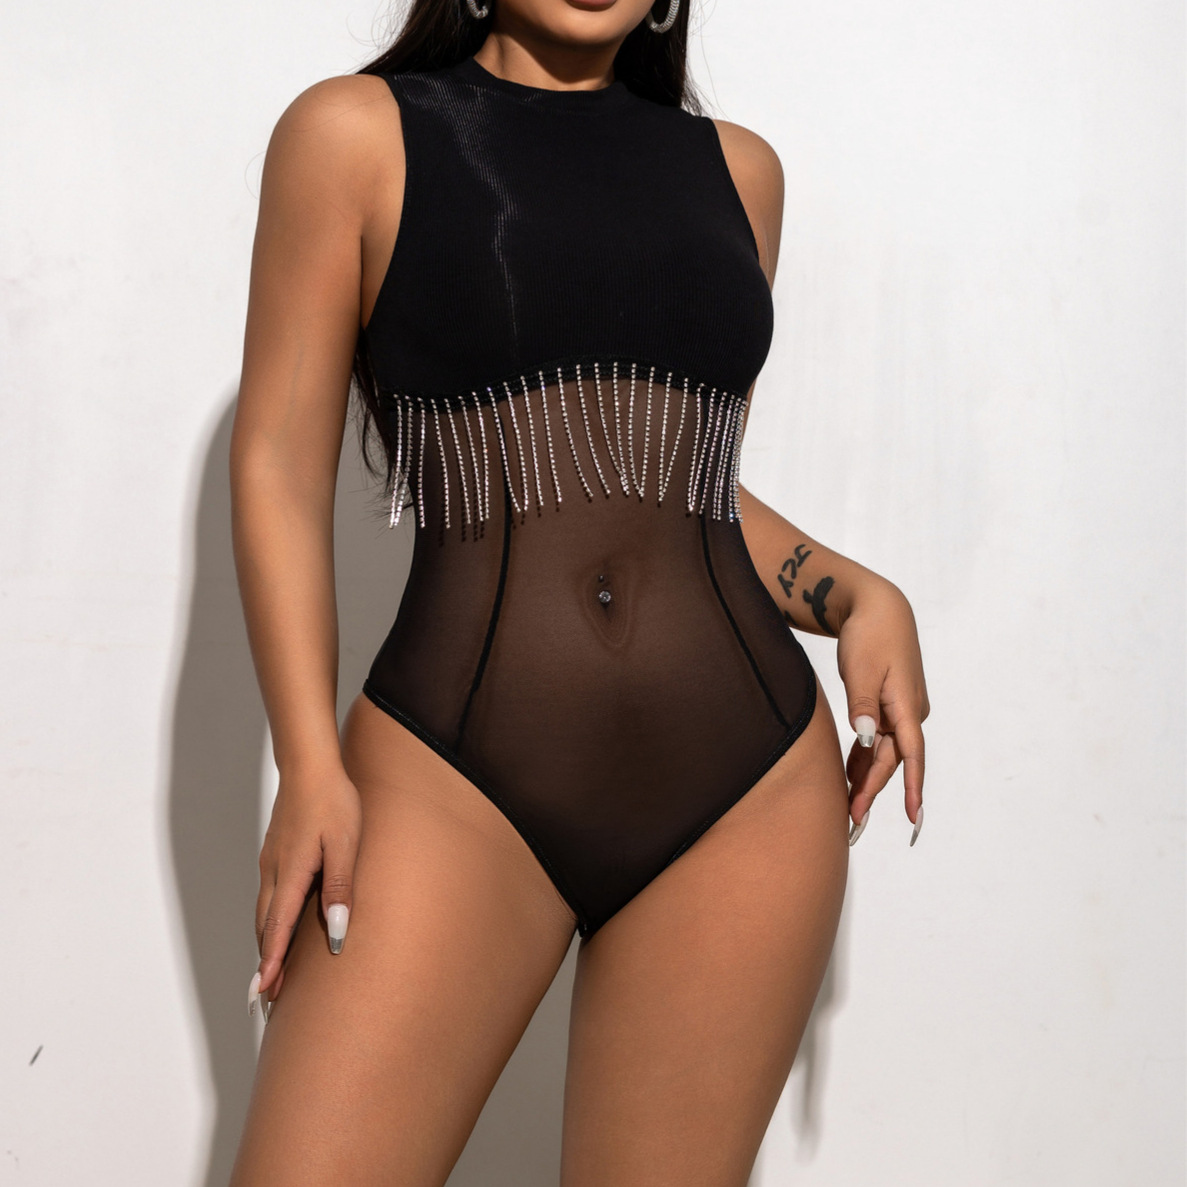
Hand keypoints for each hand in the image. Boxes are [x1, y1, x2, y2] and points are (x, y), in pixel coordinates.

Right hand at [249, 761, 361, 1017]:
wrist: (310, 765)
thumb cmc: (333, 802)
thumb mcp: (345, 845)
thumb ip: (340, 889)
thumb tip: (337, 933)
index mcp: (291, 875)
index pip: (278, 930)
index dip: (272, 964)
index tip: (265, 995)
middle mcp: (275, 873)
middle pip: (265, 928)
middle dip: (265, 963)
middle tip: (267, 999)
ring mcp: (272, 863)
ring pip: (264, 913)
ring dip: (266, 944)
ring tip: (272, 972)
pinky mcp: (276, 853)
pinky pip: (269, 897)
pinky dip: (269, 921)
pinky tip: (279, 926)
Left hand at [835, 579, 929, 844]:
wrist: (877, 606)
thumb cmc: (869, 635)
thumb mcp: (861, 669)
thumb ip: (862, 706)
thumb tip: (866, 739)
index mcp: (907, 706)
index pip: (911, 755)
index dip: (913, 788)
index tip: (914, 819)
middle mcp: (909, 712)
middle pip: (892, 760)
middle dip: (873, 791)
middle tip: (853, 822)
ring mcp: (900, 710)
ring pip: (884, 752)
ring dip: (867, 778)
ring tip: (850, 811)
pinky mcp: (888, 705)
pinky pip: (877, 740)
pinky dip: (864, 758)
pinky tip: (850, 779)